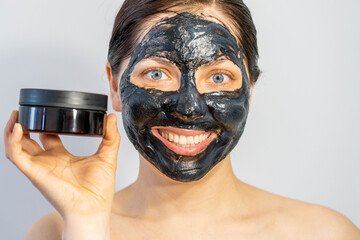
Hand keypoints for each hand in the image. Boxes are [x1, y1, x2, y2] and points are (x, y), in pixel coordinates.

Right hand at [4, 111, 119, 218]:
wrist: (94, 208)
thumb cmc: (99, 189)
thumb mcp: (107, 156)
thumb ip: (110, 136)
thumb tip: (111, 118)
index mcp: (62, 157)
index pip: (48, 137)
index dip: (46, 124)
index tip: (49, 110)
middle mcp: (48, 161)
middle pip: (29, 141)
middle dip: (24, 126)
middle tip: (25, 110)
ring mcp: (40, 167)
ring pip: (17, 147)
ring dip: (12, 131)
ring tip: (16, 115)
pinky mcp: (35, 173)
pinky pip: (16, 156)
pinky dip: (13, 141)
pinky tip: (18, 128)